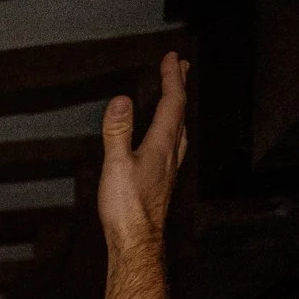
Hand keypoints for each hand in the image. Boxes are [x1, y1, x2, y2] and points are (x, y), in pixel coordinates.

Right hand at [96, 52, 187, 251]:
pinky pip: (174, 145)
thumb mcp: (116, 166)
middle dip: (180, 87)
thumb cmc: (126, 208)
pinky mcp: (163, 181)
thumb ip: (118, 132)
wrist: (137, 241)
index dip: (172, 78)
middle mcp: (170, 153)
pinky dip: (172, 130)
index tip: (172, 57)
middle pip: (181, 113)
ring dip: (178, 109)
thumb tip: (122, 100)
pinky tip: (166, 140)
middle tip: (182, 67)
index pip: (172, 103)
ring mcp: (169, 168)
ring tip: (176, 98)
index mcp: (161, 144)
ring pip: (180, 129)